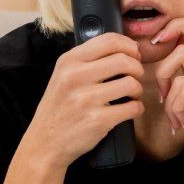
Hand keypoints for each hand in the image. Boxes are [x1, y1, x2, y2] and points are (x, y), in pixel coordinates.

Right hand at [22, 32, 144, 167]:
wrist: (45, 143)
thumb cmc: (59, 108)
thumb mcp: (63, 76)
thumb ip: (86, 60)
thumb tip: (123, 47)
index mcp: (69, 61)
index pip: (109, 40)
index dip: (129, 46)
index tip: (133, 55)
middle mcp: (75, 77)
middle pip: (124, 60)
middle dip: (137, 68)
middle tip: (135, 76)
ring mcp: (85, 99)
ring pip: (131, 83)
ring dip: (138, 89)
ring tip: (131, 95)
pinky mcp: (97, 120)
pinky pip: (132, 108)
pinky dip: (137, 109)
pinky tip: (129, 110)